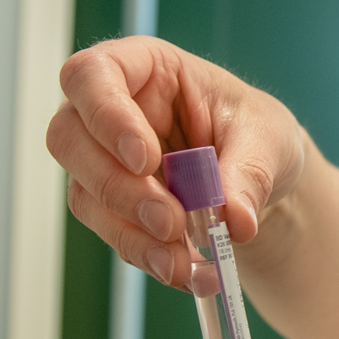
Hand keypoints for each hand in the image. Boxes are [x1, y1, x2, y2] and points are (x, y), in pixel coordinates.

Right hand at [47, 37, 305, 288]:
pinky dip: (145, 255)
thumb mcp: (268, 141)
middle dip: (118, 188)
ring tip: (183, 260)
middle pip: (70, 138)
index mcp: (145, 68)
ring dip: (131, 233)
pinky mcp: (109, 204)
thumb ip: (249, 174)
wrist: (259, 181)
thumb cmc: (256, 135)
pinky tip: (184, 270)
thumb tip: (234, 220)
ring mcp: (101, 158)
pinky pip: (110, 232)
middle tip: (171, 222)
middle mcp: (108, 109)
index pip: (93, 74)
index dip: (106, 116)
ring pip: (84, 194)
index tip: (145, 159)